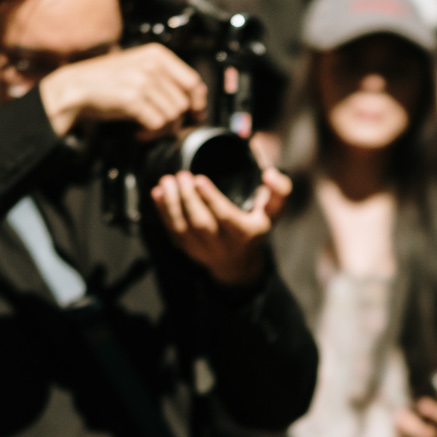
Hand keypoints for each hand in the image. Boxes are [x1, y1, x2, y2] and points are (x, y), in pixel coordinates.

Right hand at [40, 44, 205, 139]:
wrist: (73, 87)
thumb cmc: (106, 82)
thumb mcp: (139, 70)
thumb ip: (166, 80)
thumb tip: (197, 102)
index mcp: (157, 54)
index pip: (194, 82)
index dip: (197, 103)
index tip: (194, 114)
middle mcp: (152, 65)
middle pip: (185, 102)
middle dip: (177, 121)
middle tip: (163, 127)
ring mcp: (142, 81)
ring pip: (174, 115)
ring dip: (163, 130)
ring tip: (147, 129)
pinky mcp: (133, 98)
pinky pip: (158, 124)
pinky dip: (151, 134)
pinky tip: (139, 132)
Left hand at [150, 164, 288, 285]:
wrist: (239, 263)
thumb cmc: (255, 227)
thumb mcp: (273, 213)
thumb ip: (279, 192)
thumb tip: (269, 173)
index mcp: (245, 234)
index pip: (226, 217)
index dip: (211, 199)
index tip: (199, 179)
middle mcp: (224, 246)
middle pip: (201, 223)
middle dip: (188, 198)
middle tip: (180, 175)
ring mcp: (203, 250)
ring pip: (183, 229)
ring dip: (171, 204)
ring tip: (166, 181)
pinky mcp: (187, 250)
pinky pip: (172, 232)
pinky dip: (162, 212)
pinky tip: (157, 193)